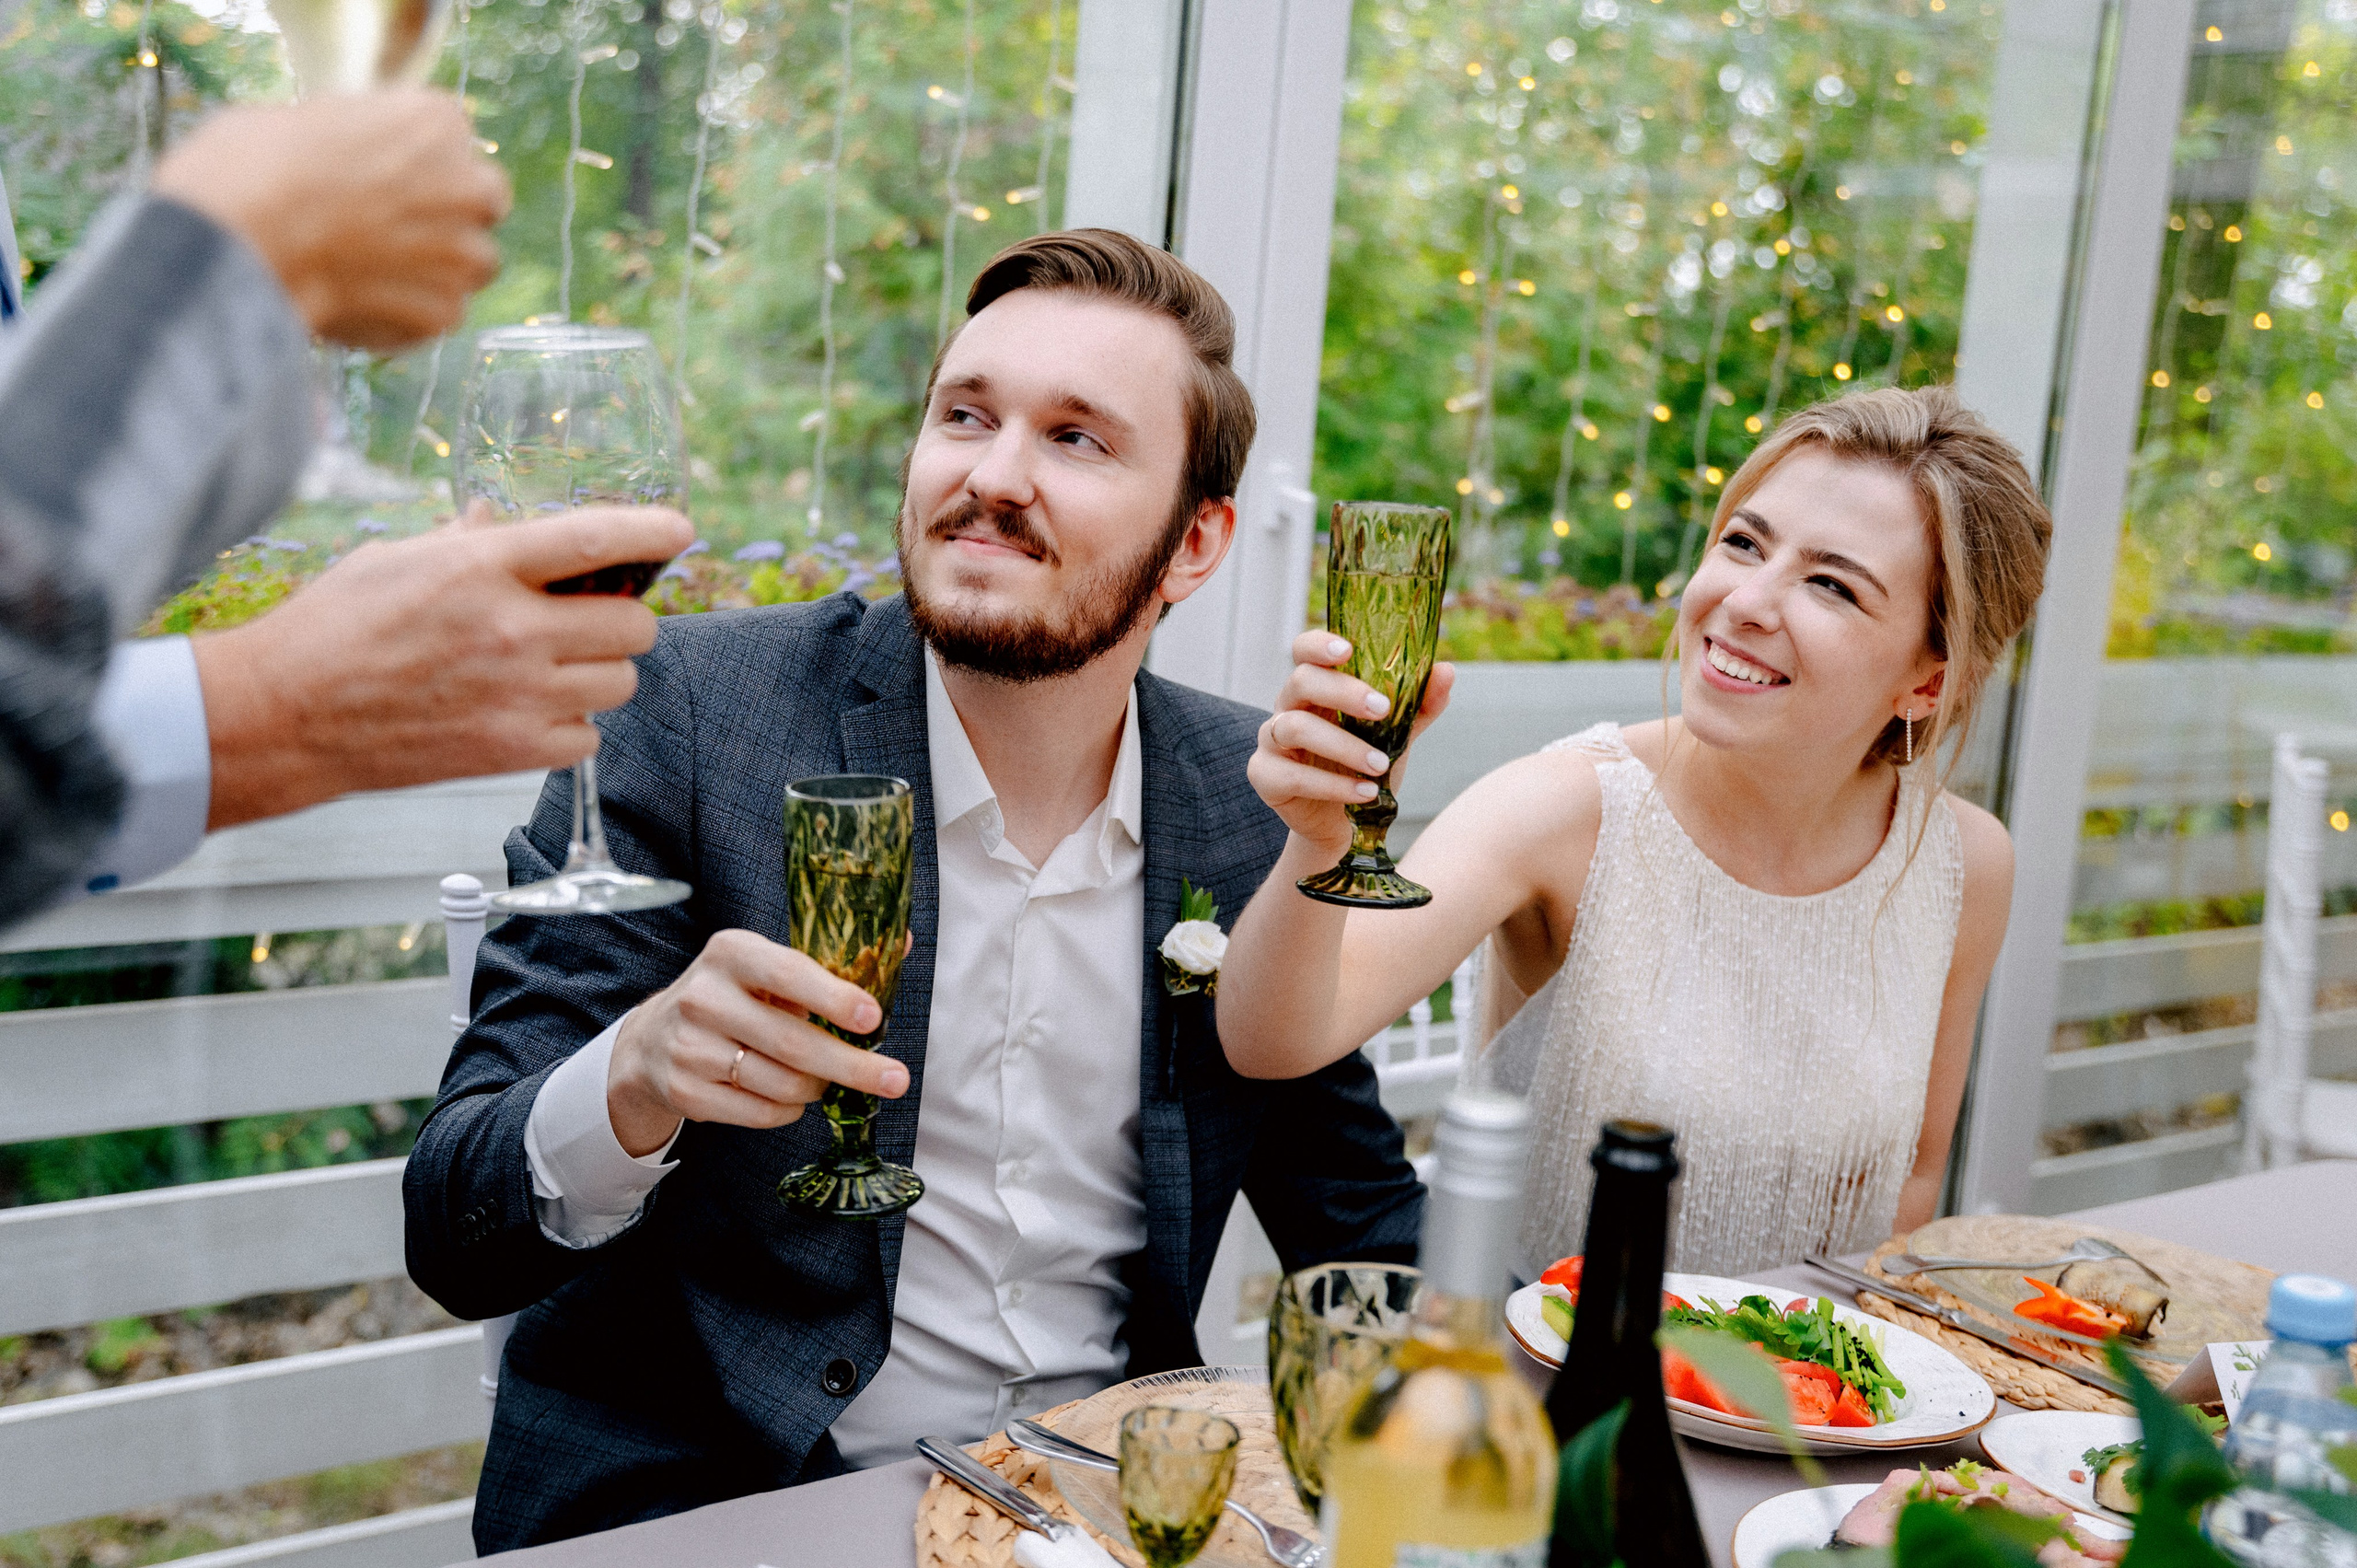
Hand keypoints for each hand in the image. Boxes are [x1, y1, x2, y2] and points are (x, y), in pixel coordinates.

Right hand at [151, 90, 509, 351]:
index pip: (451, 143)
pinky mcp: (443, 312)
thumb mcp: (306, 121)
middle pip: (480, 205)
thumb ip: (357, 140)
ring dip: (433, 270)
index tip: (384, 181)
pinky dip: (404, 317)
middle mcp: (468, 186)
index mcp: (437, 122)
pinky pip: (434, 316)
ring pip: (470, 266)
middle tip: (391, 230)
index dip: (417, 166)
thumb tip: (352, 158)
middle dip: (447, 218)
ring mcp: (463, 255)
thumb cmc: (253, 167)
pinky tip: (355, 307)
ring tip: (370, 274)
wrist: (237, 240)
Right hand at [192, 506, 693, 828]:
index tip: (681, 529)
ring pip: (620, 682)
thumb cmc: (331, 628)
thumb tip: (501, 521)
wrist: (285, 716)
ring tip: (552, 666)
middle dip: (623, 617)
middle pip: (633, 623)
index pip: (596, 540)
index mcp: (481, 568)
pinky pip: (588, 737)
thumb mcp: (398, 559)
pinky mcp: (511, 752)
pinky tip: (530, 710)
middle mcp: (511, 631)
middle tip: (590, 617)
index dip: (653, 531)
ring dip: (600, 671)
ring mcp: (518, 696)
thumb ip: (466, 541)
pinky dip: (572, 726)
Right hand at [607, 929, 909, 1156]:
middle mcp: (704, 997)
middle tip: (895, 1080)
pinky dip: (790, 1110)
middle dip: (852, 1066)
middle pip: (792, 1043)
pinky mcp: (685, 1091)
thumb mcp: (767, 965)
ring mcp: (690, 1048)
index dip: (834, 998)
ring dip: (819, 1088)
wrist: (653, 1039)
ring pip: (782, 1084)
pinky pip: (761, 1112)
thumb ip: (830, 961)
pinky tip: (791, 1095)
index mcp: (731, 953)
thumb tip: (901, 944)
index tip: (873, 1018)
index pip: (788, 975)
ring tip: (828, 1079)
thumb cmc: (735, 996)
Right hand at [1246, 630, 1453, 851]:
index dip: (1319, 644)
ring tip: (1380, 764)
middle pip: (1301, 681)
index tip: (1348, 650)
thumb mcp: (1397, 736)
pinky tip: (1365, 792)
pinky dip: (1332, 785)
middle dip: (1343, 692)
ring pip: (1295, 727)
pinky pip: (1293, 775)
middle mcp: (1288, 707)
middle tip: (1383, 709)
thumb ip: (1418, 705)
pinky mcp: (1265, 776)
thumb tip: (1446, 671)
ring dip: (1343, 745)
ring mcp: (1271, 740)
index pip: (1304, 651)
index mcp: (1316, 688)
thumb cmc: (1366, 769)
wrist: (1346, 825)